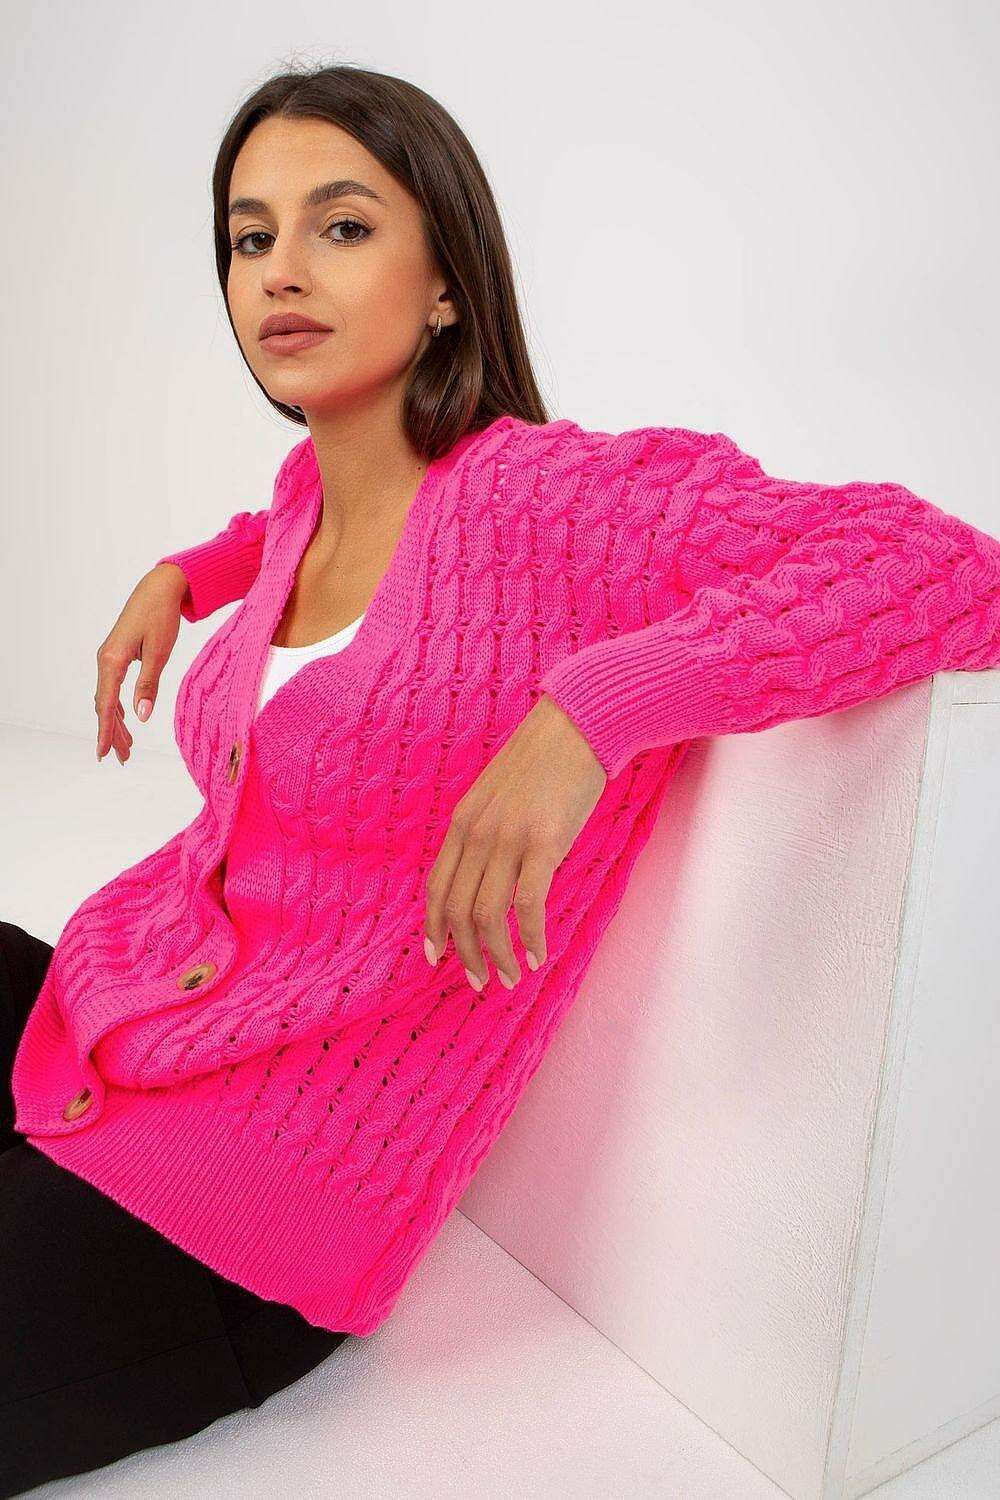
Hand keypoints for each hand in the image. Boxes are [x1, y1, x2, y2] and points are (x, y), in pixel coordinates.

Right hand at [94, 564, 188, 763]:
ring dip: (116, 722)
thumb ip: (149, 685)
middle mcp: (105, 660)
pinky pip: (113, 687)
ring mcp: (109, 657)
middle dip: (112, 733)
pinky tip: (126, 718)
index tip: (105, 753)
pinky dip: (118, 706)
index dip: (106, 731)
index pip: (106, 705)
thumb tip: (141, 716)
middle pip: (105, 705)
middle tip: (122, 758)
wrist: (159, 588)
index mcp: (112, 661)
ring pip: (108, 698)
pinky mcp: (117, 655)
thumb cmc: (161, 616)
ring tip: (126, 746)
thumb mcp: (159, 652)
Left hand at [423, 693, 607, 989]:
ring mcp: (508, 838)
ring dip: (498, 955)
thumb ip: (487, 830)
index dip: (435, 928)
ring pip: (488, 915)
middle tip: (480, 983)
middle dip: (465, 954)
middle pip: (458, 910)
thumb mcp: (499, 793)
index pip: (436, 887)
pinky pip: (528, 905)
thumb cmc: (547, 760)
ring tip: (513, 977)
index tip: (438, 958)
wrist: (581, 724)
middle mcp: (477, 832)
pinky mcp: (544, 843)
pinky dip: (531, 937)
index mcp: (463, 821)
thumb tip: (489, 872)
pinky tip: (540, 954)